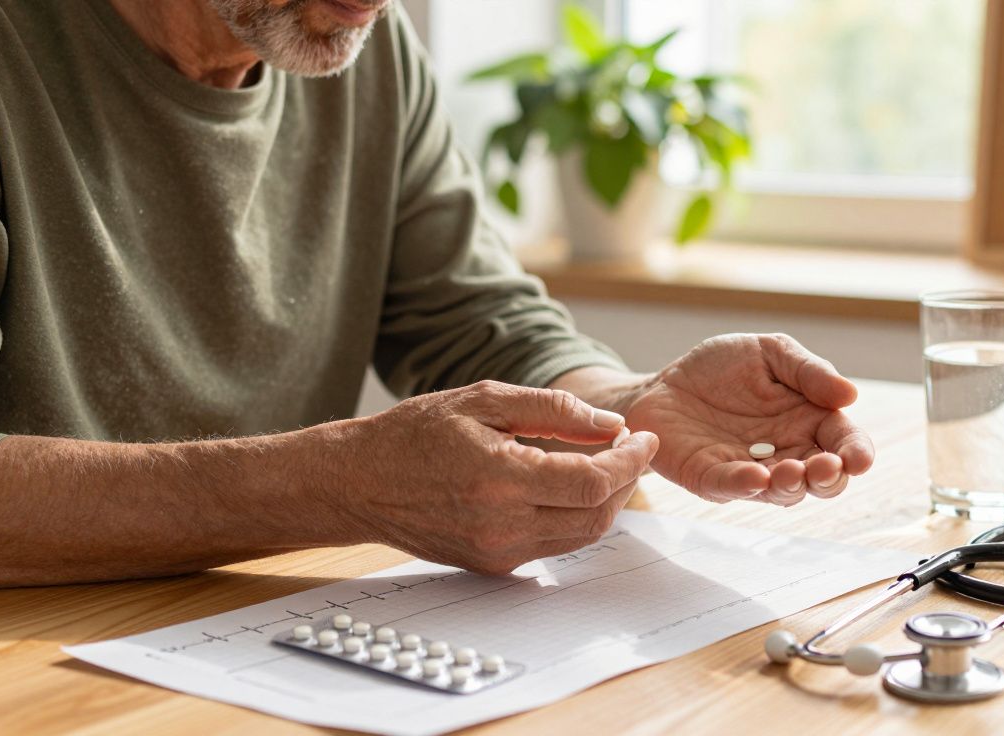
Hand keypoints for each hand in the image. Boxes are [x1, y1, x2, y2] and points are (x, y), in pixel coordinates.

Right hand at [335, 381, 658, 574]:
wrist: (359, 482)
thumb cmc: (414, 434)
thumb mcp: (484, 401)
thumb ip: (553, 410)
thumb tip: (609, 424)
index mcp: (501, 479)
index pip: (592, 482)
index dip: (630, 461)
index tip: (645, 438)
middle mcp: (502, 525)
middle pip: (596, 516)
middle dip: (626, 482)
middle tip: (631, 450)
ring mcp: (497, 552)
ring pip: (580, 536)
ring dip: (605, 502)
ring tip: (608, 465)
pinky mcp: (492, 565)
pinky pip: (553, 545)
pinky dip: (575, 517)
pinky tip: (573, 487)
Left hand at [624, 334, 872, 505]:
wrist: (665, 382)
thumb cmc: (723, 369)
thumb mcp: (770, 353)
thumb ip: (808, 371)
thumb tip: (849, 394)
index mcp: (808, 421)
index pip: (843, 442)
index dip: (856, 453)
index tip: (858, 459)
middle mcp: (786, 453)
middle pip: (821, 479)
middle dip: (829, 479)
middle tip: (824, 467)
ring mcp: (750, 470)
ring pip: (782, 492)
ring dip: (791, 486)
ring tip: (792, 472)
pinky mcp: (711, 478)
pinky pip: (731, 487)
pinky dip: (745, 484)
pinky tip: (757, 477)